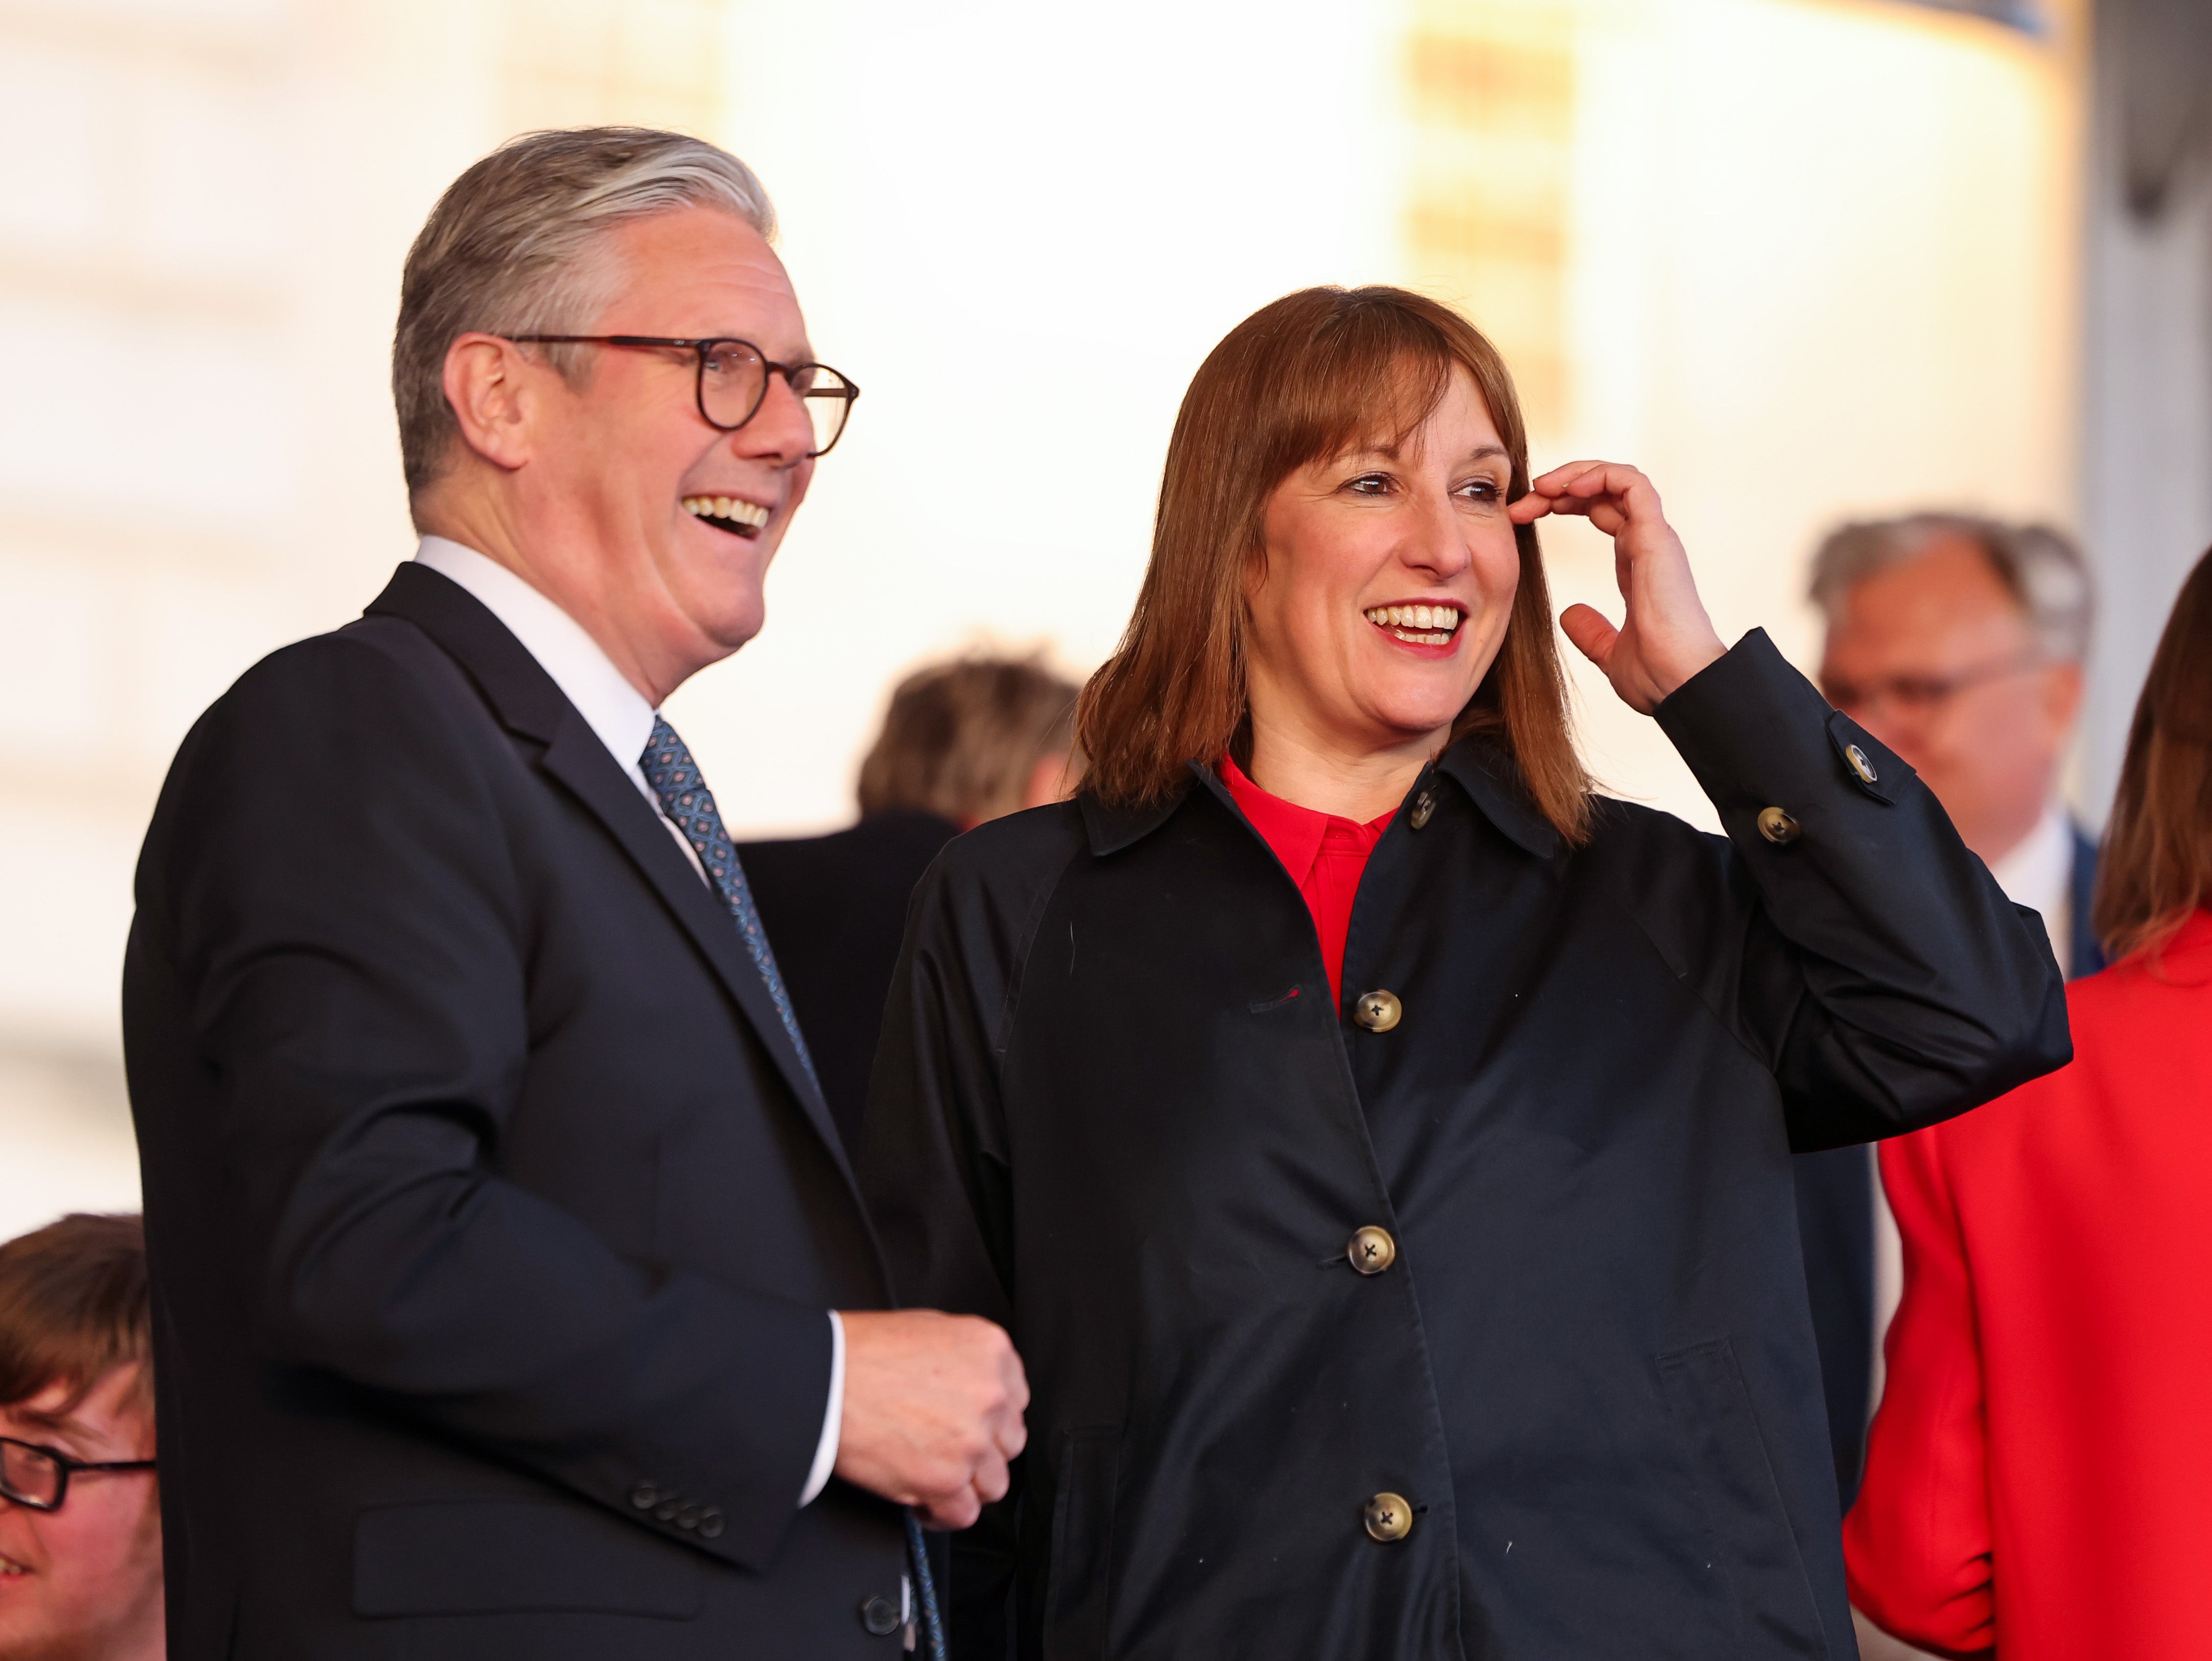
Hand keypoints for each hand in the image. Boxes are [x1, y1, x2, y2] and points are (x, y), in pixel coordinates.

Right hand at [833, 1309, 1028, 1528]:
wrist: (823, 1378)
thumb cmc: (862, 1353)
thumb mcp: (931, 1330)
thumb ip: (967, 1361)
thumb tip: (977, 1389)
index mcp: (991, 1351)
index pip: (1015, 1401)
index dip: (990, 1420)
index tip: (972, 1428)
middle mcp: (991, 1395)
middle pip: (1008, 1444)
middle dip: (981, 1453)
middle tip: (948, 1452)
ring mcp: (971, 1440)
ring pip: (993, 1483)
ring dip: (966, 1486)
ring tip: (934, 1478)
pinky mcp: (945, 1479)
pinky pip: (963, 1514)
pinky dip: (943, 1515)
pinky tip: (923, 1502)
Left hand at [1512, 460, 1724, 713]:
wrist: (1680, 687)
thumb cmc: (1656, 676)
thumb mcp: (1609, 652)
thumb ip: (1591, 631)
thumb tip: (1569, 614)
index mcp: (1636, 563)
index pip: (1601, 512)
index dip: (1562, 504)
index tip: (1522, 517)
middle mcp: (1647, 544)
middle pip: (1604, 491)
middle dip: (1559, 486)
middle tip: (1521, 503)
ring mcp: (1654, 538)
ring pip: (1618, 478)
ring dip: (1576, 474)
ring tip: (1541, 487)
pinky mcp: (1657, 537)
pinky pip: (1632, 485)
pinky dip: (1600, 475)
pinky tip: (1568, 488)